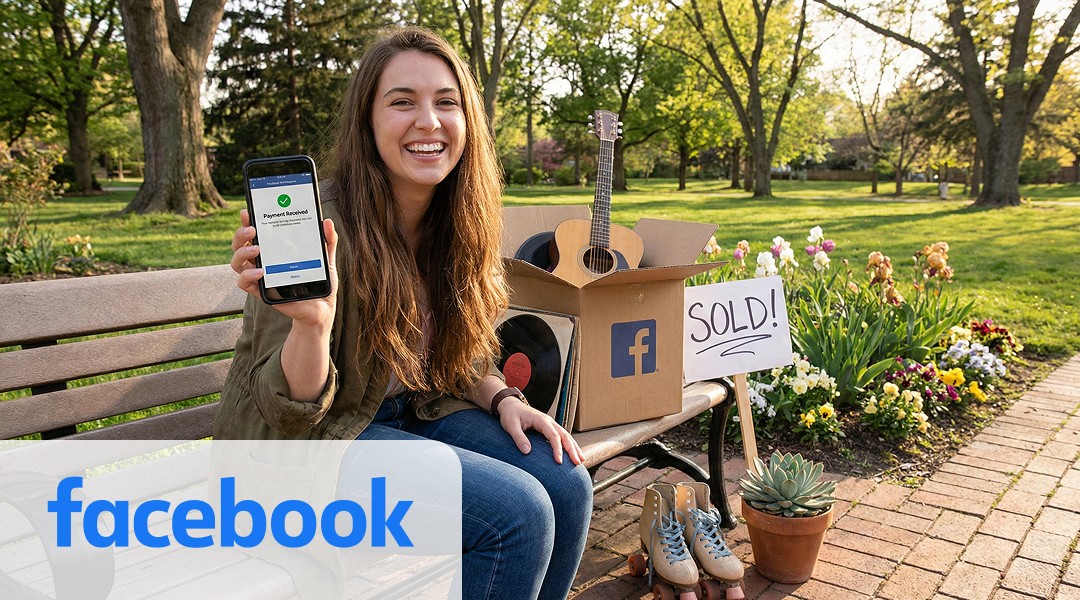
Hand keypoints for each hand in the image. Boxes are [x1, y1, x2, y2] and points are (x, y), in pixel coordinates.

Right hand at [230, 208, 338, 327]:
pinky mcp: (262, 292)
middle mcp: (262, 261)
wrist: (322, 308)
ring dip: (241, 253)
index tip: (247, 212)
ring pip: (237, 263)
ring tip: (256, 249)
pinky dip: (248, 276)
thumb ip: (328, 241)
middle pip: (240, 245)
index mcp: (273, 250)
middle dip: (240, 234)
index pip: (254, 233)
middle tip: (252, 229)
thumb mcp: (325, 259)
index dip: (246, 221)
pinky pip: (244, 283)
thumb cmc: (319, 282)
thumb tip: (327, 221)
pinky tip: (260, 271)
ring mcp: (260, 277)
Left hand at [498, 400, 583, 465]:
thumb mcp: (511, 426)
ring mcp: (550, 424)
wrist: (510, 405)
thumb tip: (527, 451)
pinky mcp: (549, 428)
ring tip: (581, 460)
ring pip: (566, 436)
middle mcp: (549, 421)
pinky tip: (573, 453)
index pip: (553, 435)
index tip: (559, 462)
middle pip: (565, 436)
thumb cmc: (510, 415)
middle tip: (577, 462)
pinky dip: (569, 445)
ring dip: (574, 448)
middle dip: (572, 449)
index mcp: (541, 420)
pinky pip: (562, 437)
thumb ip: (519, 438)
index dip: (558, 449)